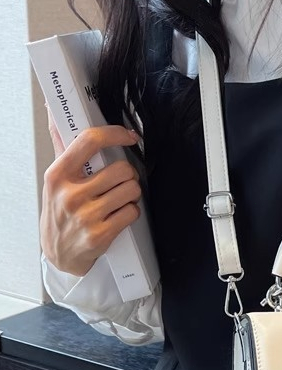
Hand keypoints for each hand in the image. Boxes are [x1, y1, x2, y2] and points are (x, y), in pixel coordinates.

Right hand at [41, 110, 142, 276]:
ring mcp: (86, 216)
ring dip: (132, 194)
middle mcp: (71, 194)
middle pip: (122, 170)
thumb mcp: (56, 179)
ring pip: (131, 190)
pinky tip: (120, 215)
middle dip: (129, 175)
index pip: (89, 141)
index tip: (129, 136)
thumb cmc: (60, 211)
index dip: (115, 134)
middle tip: (122, 182)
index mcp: (58, 174)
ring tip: (121, 199)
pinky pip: (132, 213)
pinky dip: (132, 212)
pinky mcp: (100, 235)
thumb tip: (54, 109)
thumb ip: (61, 145)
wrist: (59, 253)